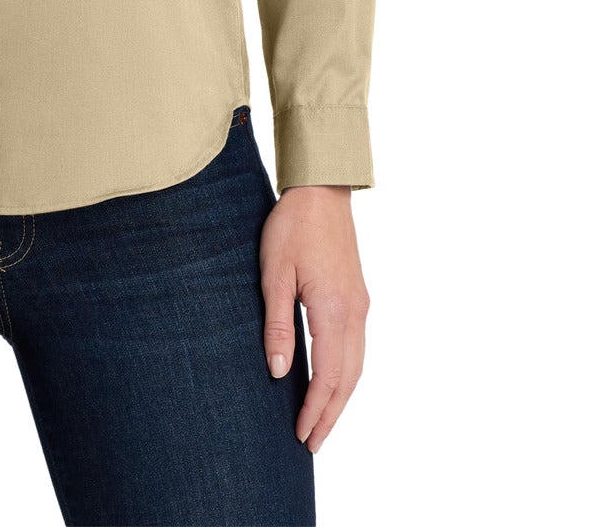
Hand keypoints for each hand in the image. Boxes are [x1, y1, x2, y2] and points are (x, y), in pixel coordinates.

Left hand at [259, 185, 368, 453]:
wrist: (321, 190)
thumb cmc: (292, 227)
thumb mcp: (274, 274)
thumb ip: (278, 324)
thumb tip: (279, 373)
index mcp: (333, 310)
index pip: (328, 377)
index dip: (315, 410)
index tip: (301, 436)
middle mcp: (354, 313)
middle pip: (348, 379)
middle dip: (331, 414)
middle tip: (312, 443)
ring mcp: (360, 305)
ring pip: (356, 365)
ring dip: (340, 397)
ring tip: (322, 421)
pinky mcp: (357, 296)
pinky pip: (356, 347)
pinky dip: (346, 374)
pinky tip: (332, 381)